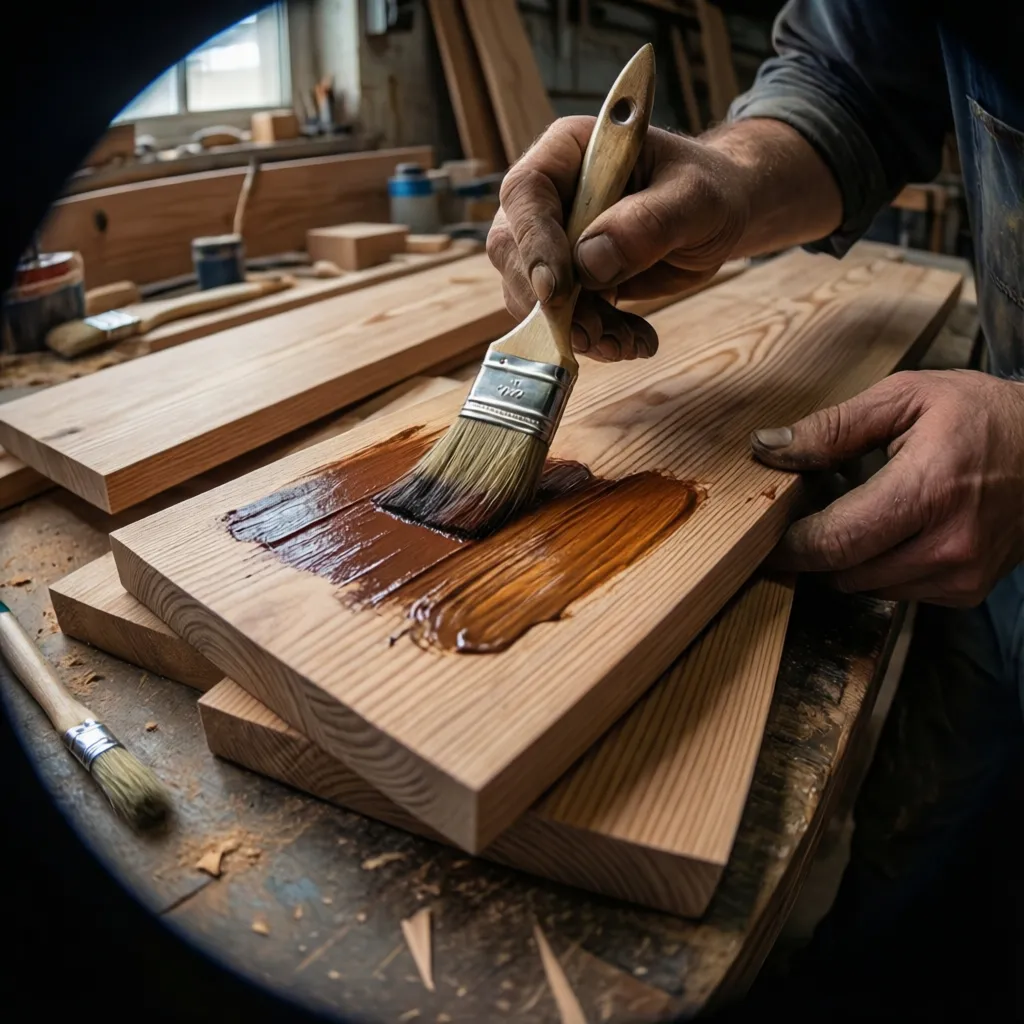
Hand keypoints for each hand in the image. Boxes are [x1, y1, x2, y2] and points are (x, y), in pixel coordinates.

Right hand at [487, 116, 751, 360]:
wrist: (720, 218)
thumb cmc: (709, 190)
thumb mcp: (694, 198)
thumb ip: (648, 222)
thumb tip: (590, 262)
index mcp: (570, 151)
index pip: (526, 193)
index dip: (533, 244)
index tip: (557, 292)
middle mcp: (550, 195)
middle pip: (514, 251)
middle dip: (551, 302)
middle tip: (592, 333)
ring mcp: (553, 240)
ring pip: (533, 294)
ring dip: (576, 329)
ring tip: (626, 343)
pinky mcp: (567, 281)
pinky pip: (561, 318)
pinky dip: (596, 339)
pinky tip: (633, 342)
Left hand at [751, 370, 1023, 606]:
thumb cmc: (983, 415)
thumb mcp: (907, 397)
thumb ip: (833, 427)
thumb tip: (767, 447)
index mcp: (929, 490)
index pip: (835, 540)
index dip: (789, 544)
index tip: (764, 535)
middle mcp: (948, 544)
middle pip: (844, 571)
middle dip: (814, 548)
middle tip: (809, 513)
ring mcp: (961, 575)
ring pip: (865, 586)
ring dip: (849, 558)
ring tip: (863, 512)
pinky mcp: (967, 592)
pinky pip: (896, 592)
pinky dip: (881, 567)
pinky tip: (895, 530)